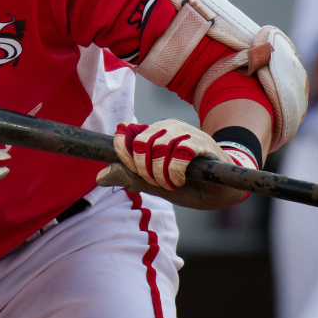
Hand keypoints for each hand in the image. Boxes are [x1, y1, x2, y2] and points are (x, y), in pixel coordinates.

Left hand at [95, 119, 252, 209]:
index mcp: (151, 132)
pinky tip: (178, 180)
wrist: (220, 190)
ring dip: (160, 174)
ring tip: (170, 183)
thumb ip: (128, 176)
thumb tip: (98, 178)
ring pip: (158, 148)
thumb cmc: (185, 182)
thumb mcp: (151, 182)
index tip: (135, 172)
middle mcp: (165, 127)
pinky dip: (174, 172)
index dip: (124, 155)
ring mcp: (184, 131)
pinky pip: (178, 153)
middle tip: (156, 182)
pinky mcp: (201, 141)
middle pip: (139, 143)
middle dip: (143, 169)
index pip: (124, 133)